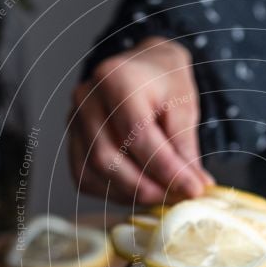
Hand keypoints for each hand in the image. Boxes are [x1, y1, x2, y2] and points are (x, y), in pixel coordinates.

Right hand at [69, 36, 212, 204]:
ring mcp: (74, 120)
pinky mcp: (72, 141)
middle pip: (108, 158)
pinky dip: (115, 192)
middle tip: (178, 197)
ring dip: (132, 193)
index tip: (193, 189)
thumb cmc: (164, 83)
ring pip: (95, 172)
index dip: (166, 168)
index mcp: (116, 78)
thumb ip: (185, 146)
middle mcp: (86, 98)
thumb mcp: (184, 105)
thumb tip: (193, 187)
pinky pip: (86, 178)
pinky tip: (142, 191)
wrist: (143, 69)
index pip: (137, 135)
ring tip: (164, 196)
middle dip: (147, 187)